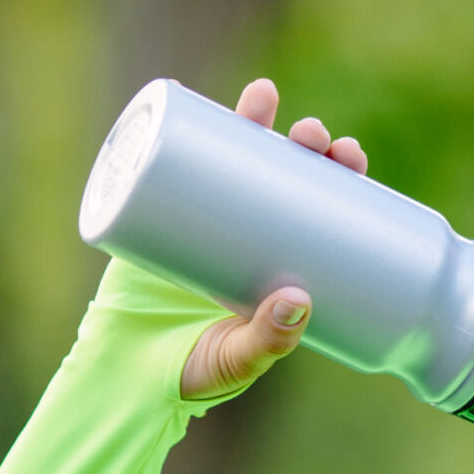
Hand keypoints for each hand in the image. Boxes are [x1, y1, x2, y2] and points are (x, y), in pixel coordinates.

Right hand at [179, 79, 367, 399]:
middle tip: (313, 134)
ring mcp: (203, 220)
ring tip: (264, 96)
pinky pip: (168, 167)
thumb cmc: (193, 372)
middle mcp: (248, 233)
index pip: (323, 208)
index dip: (340, 177)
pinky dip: (178, 130)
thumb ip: (269, 340)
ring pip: (233, 158)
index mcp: (282, 261)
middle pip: (286, 173)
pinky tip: (188, 100)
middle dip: (304, 144)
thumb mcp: (240, 360)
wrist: (122, 376)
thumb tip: (300, 300)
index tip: (351, 156)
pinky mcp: (155, 217)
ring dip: (251, 120)